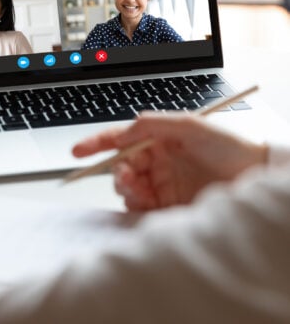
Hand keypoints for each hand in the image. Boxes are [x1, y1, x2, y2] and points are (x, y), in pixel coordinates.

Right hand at [72, 113, 267, 211]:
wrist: (254, 177)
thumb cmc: (228, 146)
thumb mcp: (189, 125)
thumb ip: (153, 124)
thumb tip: (124, 129)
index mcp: (159, 140)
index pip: (121, 140)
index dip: (97, 144)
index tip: (78, 151)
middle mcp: (157, 162)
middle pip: (121, 166)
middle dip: (116, 171)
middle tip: (126, 176)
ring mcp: (162, 184)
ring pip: (128, 188)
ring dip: (126, 188)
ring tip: (139, 189)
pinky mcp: (168, 207)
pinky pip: (141, 208)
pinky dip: (136, 206)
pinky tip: (146, 202)